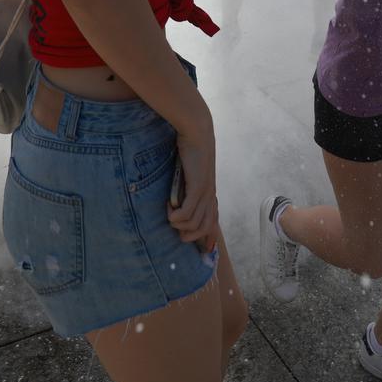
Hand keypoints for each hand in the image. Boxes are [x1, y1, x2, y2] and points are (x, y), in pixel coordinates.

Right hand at [167, 126, 218, 252]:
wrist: (197, 132)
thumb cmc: (190, 149)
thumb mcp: (188, 171)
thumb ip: (185, 185)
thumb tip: (174, 198)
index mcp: (209, 193)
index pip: (213, 222)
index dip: (207, 238)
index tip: (202, 249)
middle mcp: (210, 196)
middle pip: (205, 228)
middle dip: (189, 236)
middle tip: (175, 229)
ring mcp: (205, 192)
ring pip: (195, 224)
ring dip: (178, 225)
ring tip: (169, 214)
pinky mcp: (197, 187)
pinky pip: (187, 213)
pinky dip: (176, 217)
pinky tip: (168, 209)